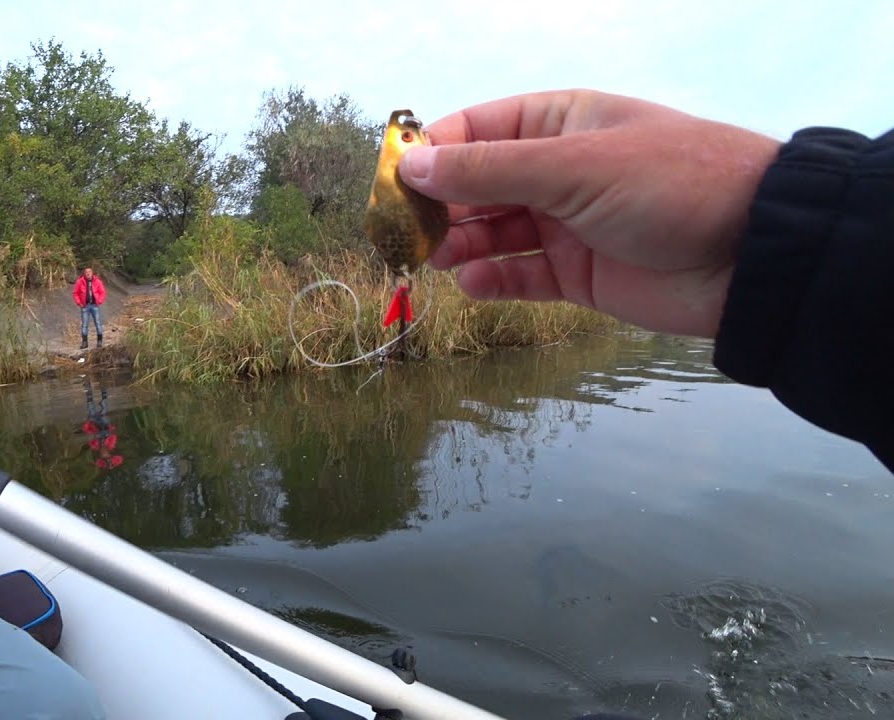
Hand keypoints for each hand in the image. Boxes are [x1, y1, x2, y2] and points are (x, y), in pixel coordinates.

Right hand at [398, 89, 782, 337]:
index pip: (474, 130)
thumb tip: (410, 167)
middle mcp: (556, 170)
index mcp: (558, 123)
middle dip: (438, 207)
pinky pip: (520, 275)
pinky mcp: (577, 274)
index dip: (430, 154)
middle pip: (475, 186)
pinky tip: (473, 285)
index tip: (392, 186)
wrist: (755, 254)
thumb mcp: (573, 166)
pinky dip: (493, 280)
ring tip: (433, 261)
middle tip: (403, 235)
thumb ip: (488, 171)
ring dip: (458, 246)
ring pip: (491, 233)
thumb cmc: (670, 184)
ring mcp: (565, 224)